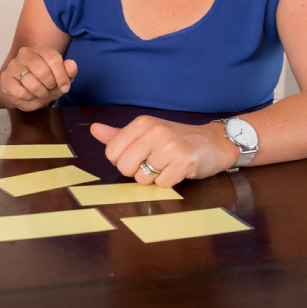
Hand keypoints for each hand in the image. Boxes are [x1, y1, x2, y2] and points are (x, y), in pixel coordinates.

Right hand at [0, 44, 77, 110]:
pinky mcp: (5, 77)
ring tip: (40, 93)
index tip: (65, 87)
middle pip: (42, 71)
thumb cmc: (45, 83)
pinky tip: (29, 94)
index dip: (62, 76)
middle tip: (49, 89)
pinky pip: (20, 92)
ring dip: (40, 93)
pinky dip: (28, 98)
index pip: (54, 59)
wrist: (25, 93)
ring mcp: (14, 64)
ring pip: (31, 82)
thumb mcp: (61, 79)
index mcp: (42, 49)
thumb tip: (72, 64)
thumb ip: (69, 72)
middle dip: (50, 85)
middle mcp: (26, 52)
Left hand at [90, 116, 235, 186]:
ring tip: (167, 165)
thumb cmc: (175, 139)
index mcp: (141, 123)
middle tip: (153, 163)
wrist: (212, 143)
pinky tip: (177, 170)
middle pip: (124, 167)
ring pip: (142, 178)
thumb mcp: (145, 133)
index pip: (111, 152)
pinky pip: (162, 184)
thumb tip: (93, 129)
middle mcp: (154, 131)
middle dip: (136, 172)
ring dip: (154, 178)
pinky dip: (168, 182)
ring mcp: (169, 146)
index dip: (121, 161)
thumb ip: (118, 135)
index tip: (137, 157)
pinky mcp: (184, 161)